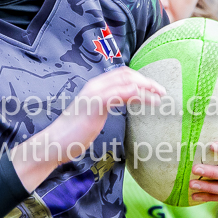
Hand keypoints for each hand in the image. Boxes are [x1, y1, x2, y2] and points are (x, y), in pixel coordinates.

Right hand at [13, 67, 164, 191]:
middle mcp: (95, 85)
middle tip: (162, 92)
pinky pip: (122, 93)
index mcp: (95, 87)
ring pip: (127, 81)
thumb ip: (106, 105)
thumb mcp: (93, 115)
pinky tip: (150, 101)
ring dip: (147, 86)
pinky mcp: (96, 104)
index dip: (140, 78)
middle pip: (127, 74)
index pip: (121, 74)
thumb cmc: (73, 133)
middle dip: (147, 81)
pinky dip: (139, 95)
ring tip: (160, 96)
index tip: (154, 89)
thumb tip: (120, 103)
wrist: (55, 143)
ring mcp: (95, 93)